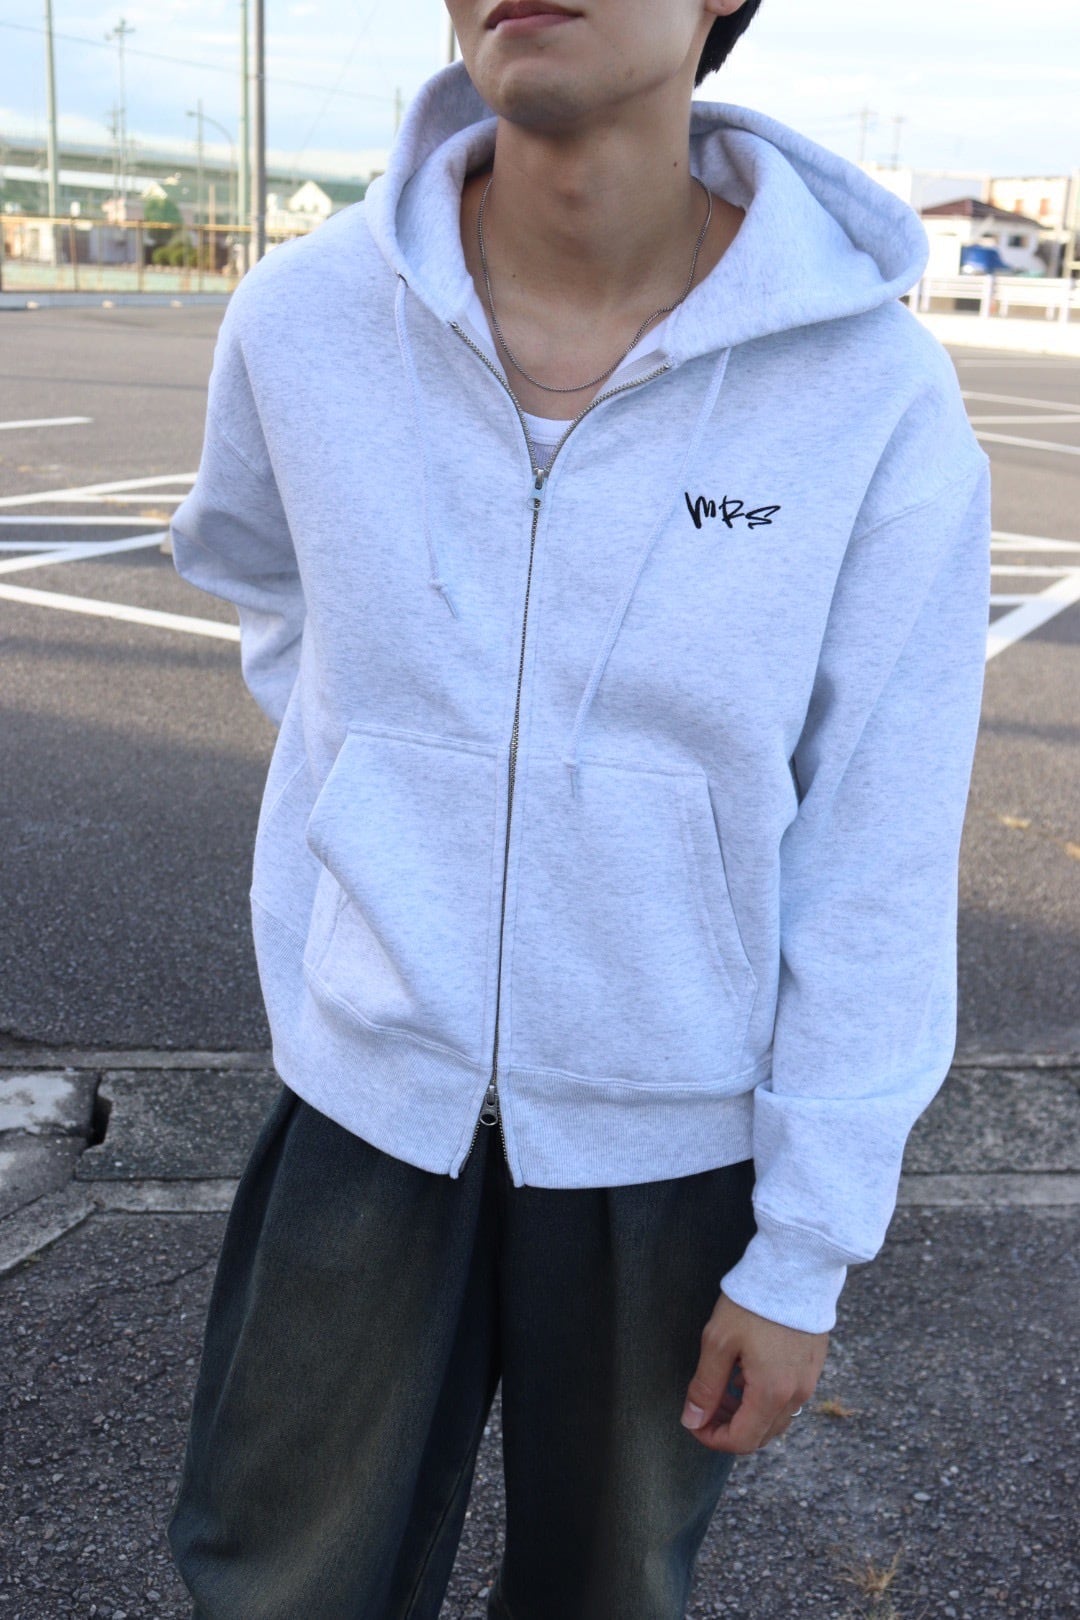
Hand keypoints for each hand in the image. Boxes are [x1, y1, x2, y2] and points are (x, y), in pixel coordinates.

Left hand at [680, 1292, 828, 1453]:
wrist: (795, 1268)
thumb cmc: (753, 1303)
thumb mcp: (718, 1342)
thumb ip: (705, 1387)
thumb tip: (693, 1421)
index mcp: (771, 1393)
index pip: (741, 1441)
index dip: (712, 1439)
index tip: (693, 1422)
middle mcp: (796, 1395)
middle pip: (760, 1436)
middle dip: (728, 1428)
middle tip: (704, 1406)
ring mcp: (808, 1382)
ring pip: (774, 1420)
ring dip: (746, 1415)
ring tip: (723, 1387)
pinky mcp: (812, 1367)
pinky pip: (788, 1399)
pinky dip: (763, 1399)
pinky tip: (746, 1373)